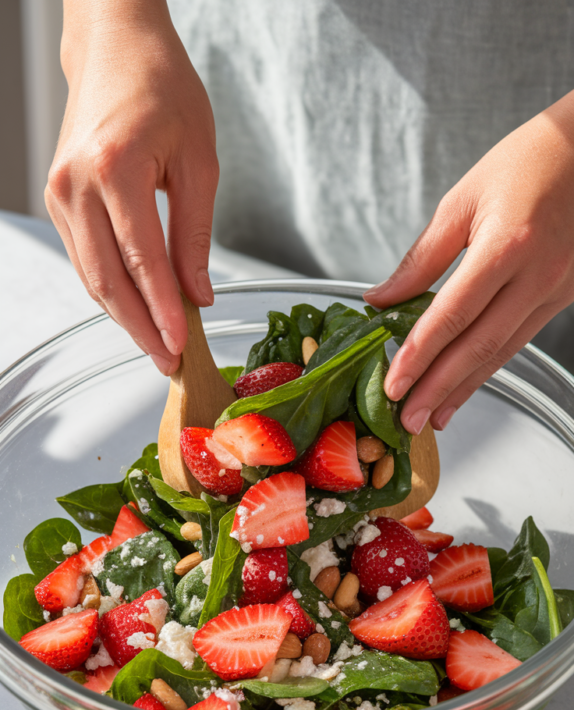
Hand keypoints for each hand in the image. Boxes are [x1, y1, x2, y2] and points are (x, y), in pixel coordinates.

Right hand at [46, 0, 217, 373]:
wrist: (116, 48)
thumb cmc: (162, 89)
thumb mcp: (199, 160)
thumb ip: (197, 233)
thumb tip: (198, 293)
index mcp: (115, 168)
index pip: (142, 261)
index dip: (163, 312)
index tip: (182, 346)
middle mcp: (76, 184)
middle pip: (107, 280)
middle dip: (141, 329)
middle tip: (169, 362)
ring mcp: (59, 193)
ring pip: (91, 276)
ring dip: (124, 316)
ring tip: (158, 344)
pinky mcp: (57, 199)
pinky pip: (85, 259)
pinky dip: (111, 289)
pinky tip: (137, 310)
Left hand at [364, 91, 573, 432]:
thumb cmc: (529, 161)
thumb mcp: (464, 199)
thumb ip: (422, 258)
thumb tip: (382, 299)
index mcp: (507, 245)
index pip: (452, 316)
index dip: (419, 355)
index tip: (393, 383)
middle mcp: (536, 276)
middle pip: (477, 346)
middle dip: (437, 389)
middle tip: (406, 419)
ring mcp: (555, 291)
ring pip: (501, 352)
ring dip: (462, 390)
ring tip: (431, 417)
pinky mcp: (562, 297)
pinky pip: (518, 341)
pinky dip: (487, 369)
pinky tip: (465, 387)